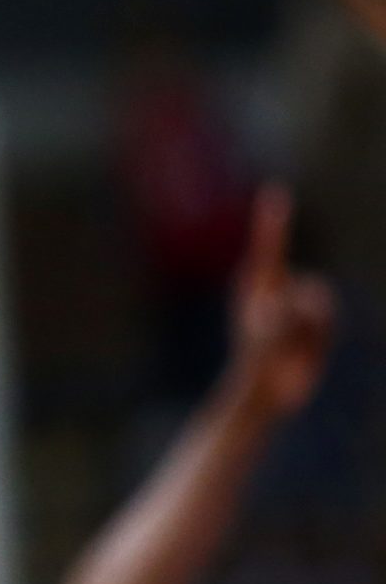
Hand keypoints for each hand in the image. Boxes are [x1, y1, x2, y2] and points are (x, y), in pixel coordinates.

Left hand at [228, 184, 336, 417]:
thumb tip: (305, 301)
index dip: (273, 222)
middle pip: (309, 289)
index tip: (275, 191)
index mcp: (256, 286)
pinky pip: (328, 321)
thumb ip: (286, 318)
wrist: (264, 391)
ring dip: (310, 331)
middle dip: (303, 318)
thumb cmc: (255, 363)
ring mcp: (296, 302)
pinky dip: (318, 339)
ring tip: (290, 347)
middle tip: (281, 342)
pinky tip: (303, 351)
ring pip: (322, 304)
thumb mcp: (268, 341)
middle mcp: (277, 288)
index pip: (269, 248)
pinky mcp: (312, 318)